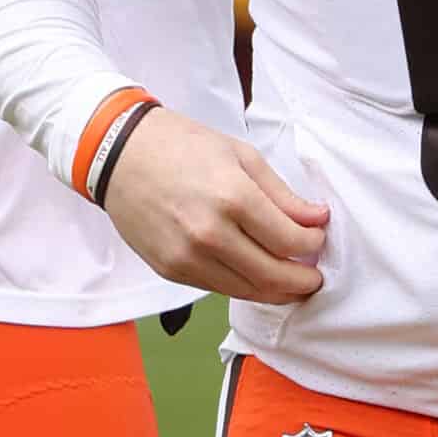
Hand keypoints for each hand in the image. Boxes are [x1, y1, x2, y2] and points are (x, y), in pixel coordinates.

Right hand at [101, 109, 329, 304]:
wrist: (119, 153)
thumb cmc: (181, 145)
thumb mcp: (240, 155)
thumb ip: (281, 194)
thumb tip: (316, 219)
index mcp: (233, 197)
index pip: (290, 241)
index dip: (312, 244)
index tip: (318, 237)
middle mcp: (210, 233)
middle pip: (273, 276)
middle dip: (302, 280)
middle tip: (314, 276)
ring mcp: (187, 257)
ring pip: (247, 291)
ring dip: (276, 291)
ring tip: (291, 282)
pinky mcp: (171, 270)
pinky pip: (218, 288)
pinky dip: (243, 287)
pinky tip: (254, 275)